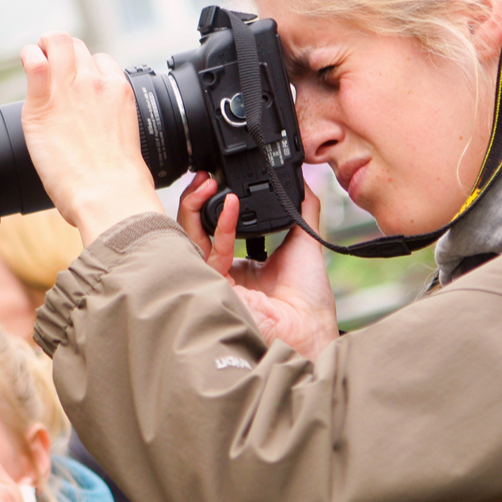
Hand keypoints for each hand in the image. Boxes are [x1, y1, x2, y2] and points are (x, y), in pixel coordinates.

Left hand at [20, 32, 164, 244]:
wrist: (109, 194)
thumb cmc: (118, 183)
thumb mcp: (125, 143)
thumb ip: (113, 128)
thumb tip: (103, 138)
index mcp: (118, 92)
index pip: (101, 60)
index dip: (85, 68)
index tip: (75, 84)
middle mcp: (96, 83)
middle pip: (77, 46)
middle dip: (62, 52)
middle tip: (50, 70)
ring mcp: (71, 89)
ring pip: (57, 42)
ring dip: (44, 48)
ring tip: (35, 61)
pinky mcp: (44, 102)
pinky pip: (33, 60)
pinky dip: (27, 57)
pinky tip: (27, 64)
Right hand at [178, 173, 338, 359]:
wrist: (310, 326)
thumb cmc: (309, 299)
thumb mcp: (305, 240)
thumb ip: (301, 208)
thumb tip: (304, 180)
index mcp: (239, 265)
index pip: (213, 229)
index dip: (211, 204)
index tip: (217, 180)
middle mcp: (223, 273)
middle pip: (194, 231)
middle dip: (193, 201)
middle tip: (203, 176)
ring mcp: (216, 280)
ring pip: (190, 239)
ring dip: (194, 207)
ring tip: (206, 182)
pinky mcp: (216, 288)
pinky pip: (209, 252)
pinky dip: (220, 225)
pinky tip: (230, 205)